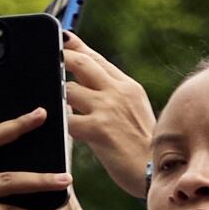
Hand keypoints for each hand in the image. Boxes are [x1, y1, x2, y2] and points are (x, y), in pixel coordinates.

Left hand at [60, 34, 156, 192]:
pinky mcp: (98, 129)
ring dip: (60, 99)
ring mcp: (108, 108)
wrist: (160, 172)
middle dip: (61, 58)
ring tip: (58, 109)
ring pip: (69, 89)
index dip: (77, 46)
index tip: (62, 37)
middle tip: (48, 58)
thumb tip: (87, 85)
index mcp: (129, 87)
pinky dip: (60, 123)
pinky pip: (66, 119)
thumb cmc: (146, 149)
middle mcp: (119, 92)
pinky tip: (58, 128)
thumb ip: (114, 96)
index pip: (98, 59)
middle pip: (81, 63)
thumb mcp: (135, 113)